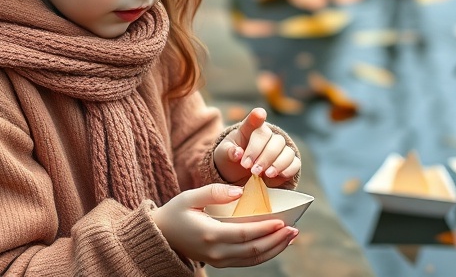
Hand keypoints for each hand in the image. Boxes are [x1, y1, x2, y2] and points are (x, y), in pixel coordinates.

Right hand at [150, 183, 298, 267]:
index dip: (265, 229)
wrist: (162, 235)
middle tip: (294, 228)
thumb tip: (239, 192)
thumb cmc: (175, 212)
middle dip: (277, 240)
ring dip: (275, 248)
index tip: (282, 221)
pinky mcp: (221, 263)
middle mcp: (217, 252)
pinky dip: (265, 254)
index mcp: (210, 234)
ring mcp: (219, 260)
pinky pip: (248, 261)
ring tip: (291, 236)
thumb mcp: (189, 196)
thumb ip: (214, 192)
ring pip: (253, 259)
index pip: (245, 234)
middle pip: (254, 249)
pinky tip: (277, 243)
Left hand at [213, 108, 300, 187]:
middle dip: (263, 156)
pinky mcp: (288, 163)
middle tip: (252, 169)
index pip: (254, 120)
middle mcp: (268, 136)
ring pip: (286, 151)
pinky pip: (294, 163)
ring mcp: (280, 149)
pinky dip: (287, 170)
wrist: (238, 177)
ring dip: (276, 164)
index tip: (259, 114)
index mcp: (250, 129)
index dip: (257, 117)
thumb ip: (228, 152)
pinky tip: (277, 176)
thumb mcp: (223, 155)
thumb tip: (237, 152)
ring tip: (264, 174)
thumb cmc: (230, 160)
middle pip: (273, 140)